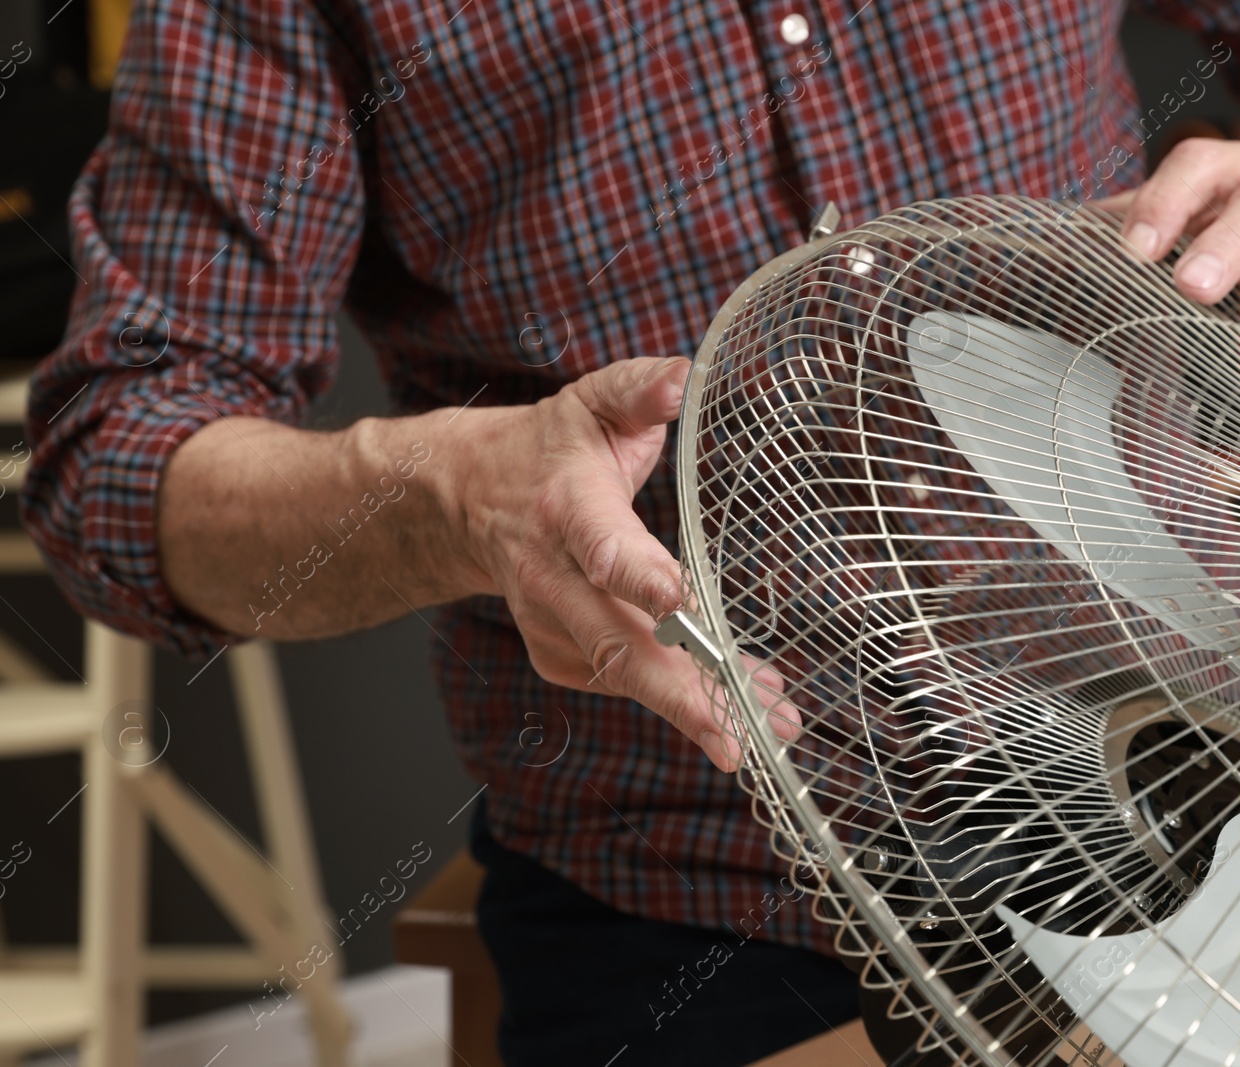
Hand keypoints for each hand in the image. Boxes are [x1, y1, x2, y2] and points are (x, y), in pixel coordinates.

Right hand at [446, 356, 796, 771]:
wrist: (470, 501)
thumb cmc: (551, 449)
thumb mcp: (593, 403)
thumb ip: (640, 390)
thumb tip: (685, 377)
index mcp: (567, 508)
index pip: (601, 548)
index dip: (638, 578)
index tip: (679, 602)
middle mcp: (553, 576)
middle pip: (615, 642)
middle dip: (680, 690)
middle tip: (740, 729)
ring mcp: (552, 623)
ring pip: (626, 676)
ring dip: (698, 705)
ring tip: (769, 721)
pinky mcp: (561, 654)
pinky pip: (625, 683)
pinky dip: (681, 700)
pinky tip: (737, 706)